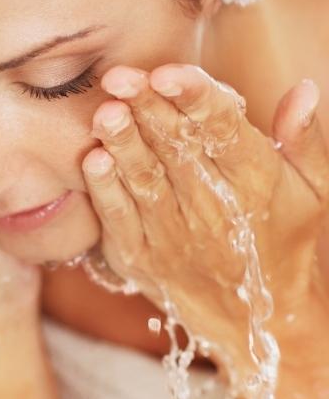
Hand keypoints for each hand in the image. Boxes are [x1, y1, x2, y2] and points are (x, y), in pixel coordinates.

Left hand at [81, 63, 328, 374]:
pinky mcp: (140, 257)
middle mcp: (214, 209)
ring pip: (143, 180)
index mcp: (257, 184)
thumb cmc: (286, 244)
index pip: (223, 131)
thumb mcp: (316, 192)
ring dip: (122, 144)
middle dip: (146, 108)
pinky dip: (105, 190)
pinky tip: (93, 160)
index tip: (168, 72)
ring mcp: (173, 235)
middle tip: (119, 76)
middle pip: (175, 148)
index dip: (195, 99)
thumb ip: (305, 140)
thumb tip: (303, 88)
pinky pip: (119, 219)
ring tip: (104, 110)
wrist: (260, 326)